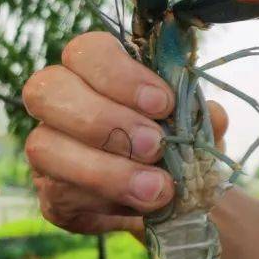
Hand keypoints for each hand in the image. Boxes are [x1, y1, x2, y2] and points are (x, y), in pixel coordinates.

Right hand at [21, 31, 227, 237]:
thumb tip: (213, 114)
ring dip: (106, 170)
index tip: (164, 104)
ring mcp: (47, 149)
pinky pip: (60, 195)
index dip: (120, 75)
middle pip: (47, 91)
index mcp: (94, 71)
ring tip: (156, 187)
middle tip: (155, 145)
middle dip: (105, 120)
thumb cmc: (175, 145)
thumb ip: (202, 118)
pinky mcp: (50, 195)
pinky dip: (107, 201)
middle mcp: (58, 104)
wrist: (170, 198)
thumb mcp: (196, 128)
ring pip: (45, 147)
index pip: (86, 51)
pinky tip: (140, 207)